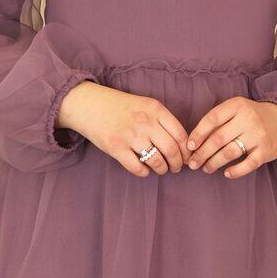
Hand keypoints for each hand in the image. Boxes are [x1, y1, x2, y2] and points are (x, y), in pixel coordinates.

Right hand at [57, 80, 190, 176]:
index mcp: (155, 109)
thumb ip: (163, 120)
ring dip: (162, 169)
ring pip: (157, 161)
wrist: (90, 104)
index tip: (187, 157)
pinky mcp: (116, 148)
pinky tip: (144, 170)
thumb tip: (182, 145)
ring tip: (162, 169)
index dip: (187, 150)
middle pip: (172, 150)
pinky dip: (145, 173)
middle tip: (177, 167)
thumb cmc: (121, 106)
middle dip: (178, 163)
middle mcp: (145, 122)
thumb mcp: (145, 104)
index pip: (181, 134)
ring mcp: (130, 136)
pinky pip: (137, 168)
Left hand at [185, 96, 276, 178]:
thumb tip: (194, 142)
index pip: (212, 119)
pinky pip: (248, 164)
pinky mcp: (267, 151)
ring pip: (230, 152)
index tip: (189, 146)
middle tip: (193, 163)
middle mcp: (248, 118)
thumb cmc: (251, 117)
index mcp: (237, 105)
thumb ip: (218, 121)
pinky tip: (226, 174)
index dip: (198, 133)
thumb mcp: (236, 110)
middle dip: (202, 153)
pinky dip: (236, 171)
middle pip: (218, 138)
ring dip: (214, 163)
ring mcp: (259, 135)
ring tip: (206, 168)